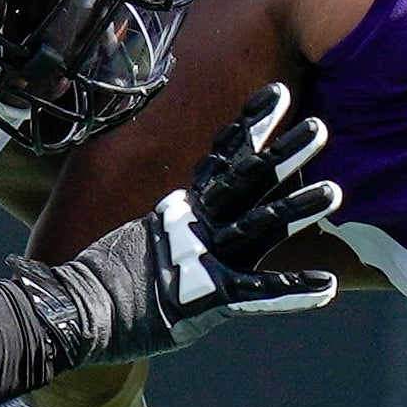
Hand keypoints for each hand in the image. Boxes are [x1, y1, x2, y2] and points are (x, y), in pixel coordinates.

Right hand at [23, 89, 340, 367]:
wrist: (72, 311)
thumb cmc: (102, 283)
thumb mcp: (139, 241)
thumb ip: (167, 226)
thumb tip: (176, 211)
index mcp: (182, 211)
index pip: (222, 160)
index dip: (251, 127)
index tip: (277, 95)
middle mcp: (197, 226)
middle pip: (248, 181)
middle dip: (285, 152)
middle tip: (320, 126)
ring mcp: (203, 259)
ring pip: (258, 226)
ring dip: (297, 209)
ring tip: (334, 192)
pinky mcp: (207, 298)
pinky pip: (257, 293)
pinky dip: (292, 292)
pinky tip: (326, 288)